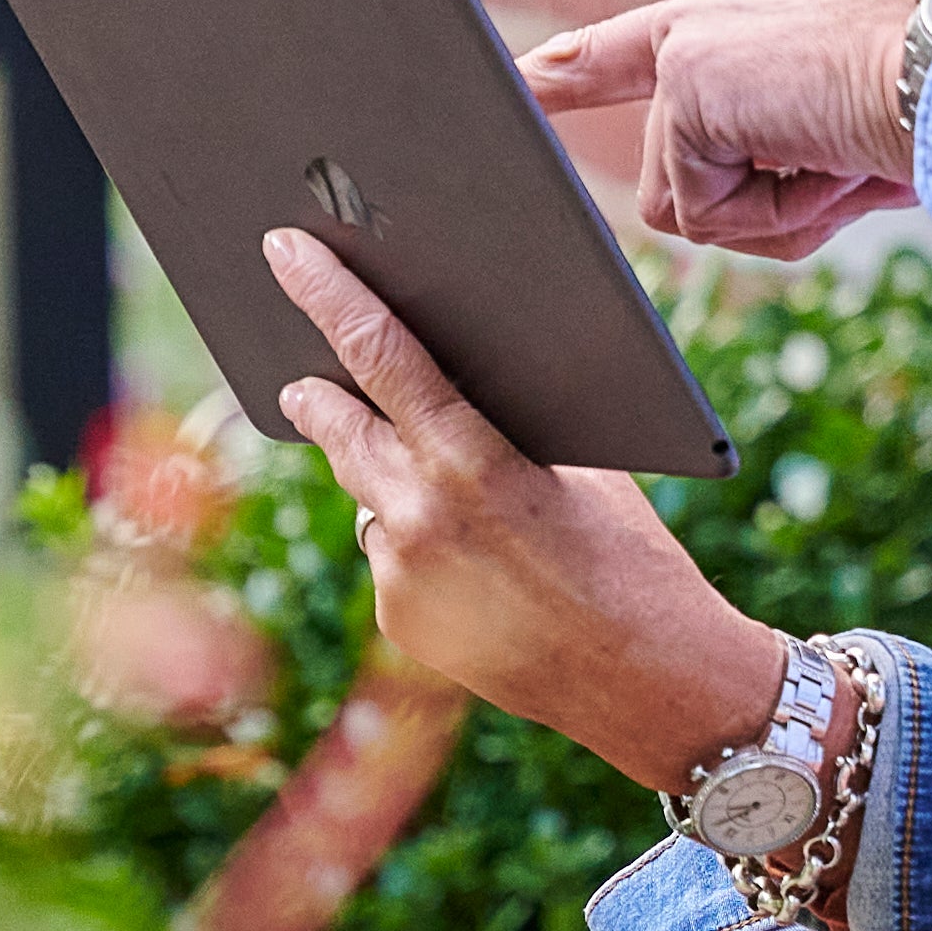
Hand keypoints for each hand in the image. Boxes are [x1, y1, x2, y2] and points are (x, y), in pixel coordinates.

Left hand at [256, 224, 784, 789]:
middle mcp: (417, 516)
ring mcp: (400, 575)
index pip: (376, 353)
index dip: (325, 293)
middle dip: (318, 397)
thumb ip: (508, 422)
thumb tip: (463, 378)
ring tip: (399, 461)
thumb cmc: (632, 555)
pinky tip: (466, 560)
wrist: (645, 679)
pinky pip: (390, 558)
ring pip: (364, 496)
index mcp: (469, 458)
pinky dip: (413, 544)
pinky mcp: (400, 621)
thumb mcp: (582, 464)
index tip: (286, 251)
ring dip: (376, 472)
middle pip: (339, 427)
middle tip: (296, 378)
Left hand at [514, 0, 931, 259]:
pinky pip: (707, 214)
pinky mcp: (686, 92)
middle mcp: (692, 11)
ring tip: (838, 150)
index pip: (620, 52)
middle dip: (756, 207)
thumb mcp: (839, 115)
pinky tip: (823, 156)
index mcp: (726, 8)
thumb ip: (771, 146)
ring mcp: (683, 47)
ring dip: (775, 210)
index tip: (517, 80)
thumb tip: (722, 208)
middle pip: (675, 177)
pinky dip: (777, 212)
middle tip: (839, 159)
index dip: (565, 73)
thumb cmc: (925, 97)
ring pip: (692, 207)